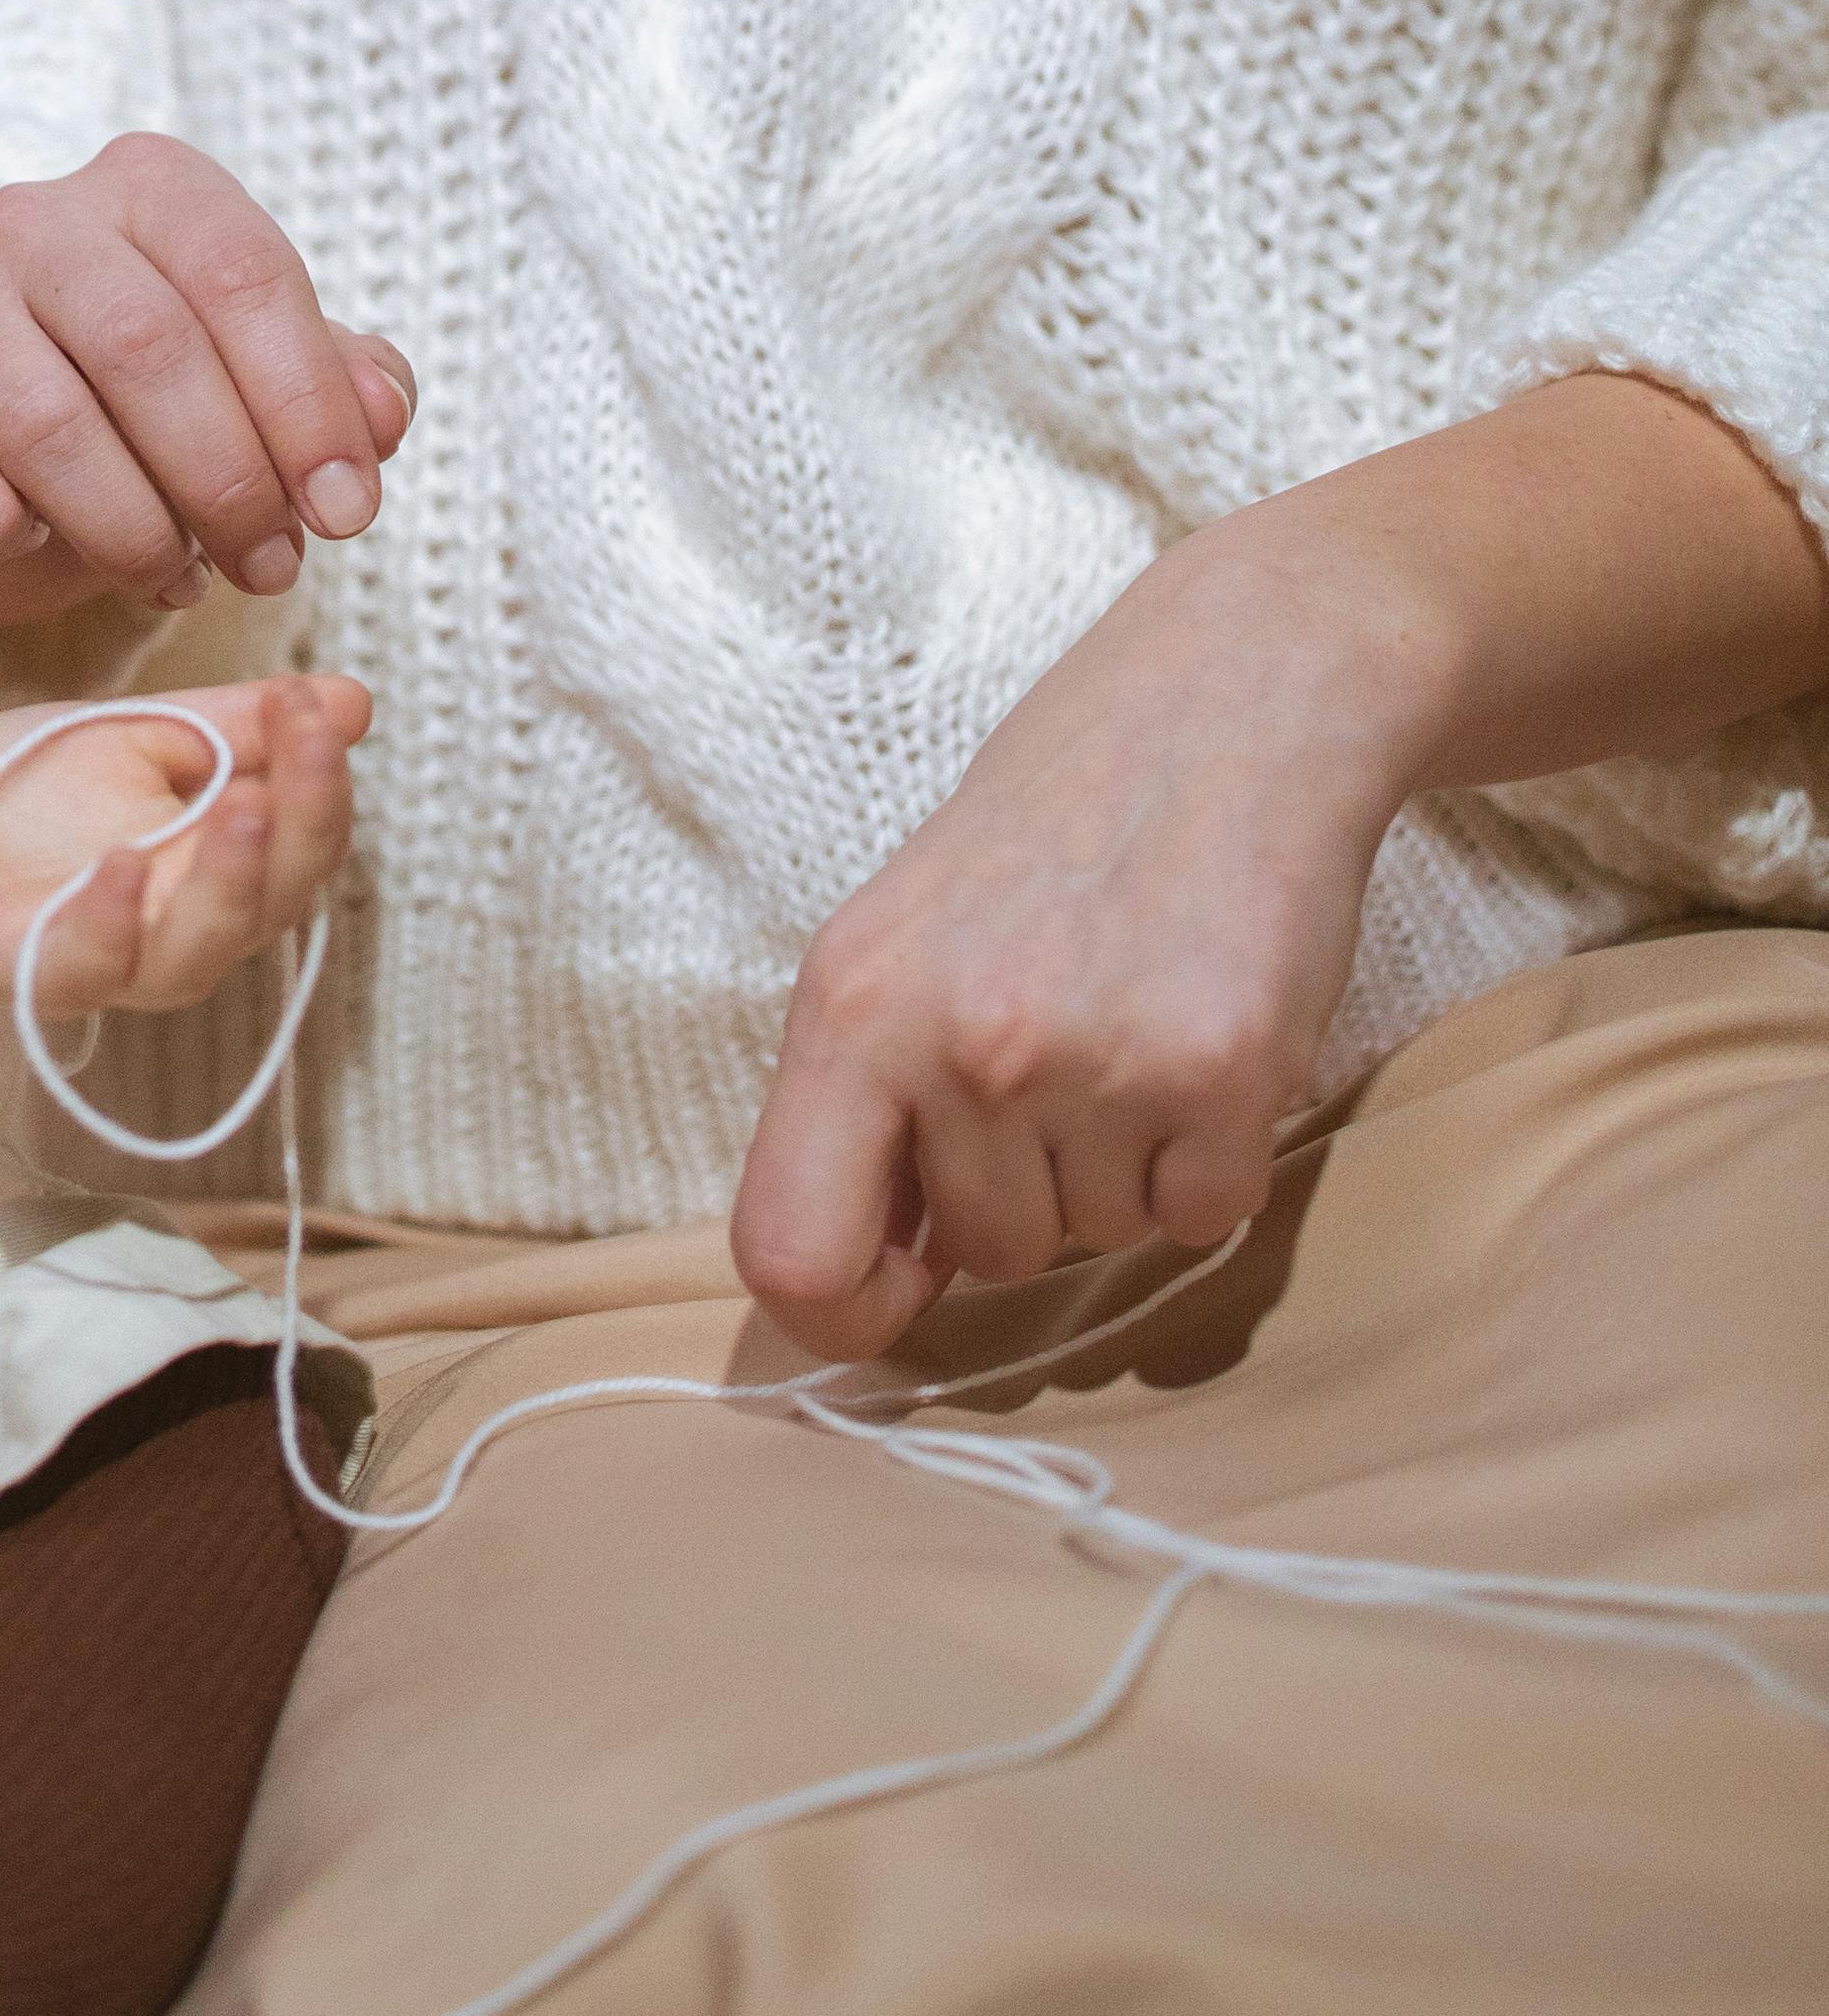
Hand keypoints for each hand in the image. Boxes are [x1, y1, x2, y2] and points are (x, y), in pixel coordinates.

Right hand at [0, 137, 414, 633]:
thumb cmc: (143, 405)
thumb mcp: (258, 382)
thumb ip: (338, 386)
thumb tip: (382, 413)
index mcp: (150, 186)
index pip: (244, 272)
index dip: (309, 406)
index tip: (348, 516)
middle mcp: (36, 219)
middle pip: (151, 347)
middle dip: (230, 483)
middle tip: (270, 569)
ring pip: (53, 426)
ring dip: (137, 531)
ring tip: (179, 578)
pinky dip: (11, 538)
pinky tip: (45, 546)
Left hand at [0, 674, 366, 1041]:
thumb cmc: (20, 788)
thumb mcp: (140, 734)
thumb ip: (237, 726)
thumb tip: (351, 699)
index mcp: (211, 869)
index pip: (299, 840)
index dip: (319, 775)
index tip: (314, 701)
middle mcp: (175, 926)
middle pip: (271, 902)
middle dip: (302, 818)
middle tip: (303, 735)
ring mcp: (107, 958)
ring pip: (198, 952)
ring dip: (230, 879)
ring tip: (246, 801)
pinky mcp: (31, 973)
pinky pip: (88, 968)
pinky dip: (111, 922)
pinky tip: (123, 864)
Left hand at [727, 523, 1412, 1363]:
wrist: (1228, 706)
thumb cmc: (1052, 827)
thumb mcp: (904, 935)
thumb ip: (869, 1095)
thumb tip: (869, 1271)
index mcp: (851, 1008)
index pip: (789, 1253)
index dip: (841, 1310)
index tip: (898, 1284)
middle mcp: (962, 1045)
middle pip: (982, 1254)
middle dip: (1024, 1192)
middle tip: (1060, 1056)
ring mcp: (1094, 1065)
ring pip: (1095, 1240)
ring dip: (1119, 1168)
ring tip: (1128, 1024)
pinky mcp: (1223, 1077)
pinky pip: (1199, 1218)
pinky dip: (1208, 1161)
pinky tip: (1201, 1045)